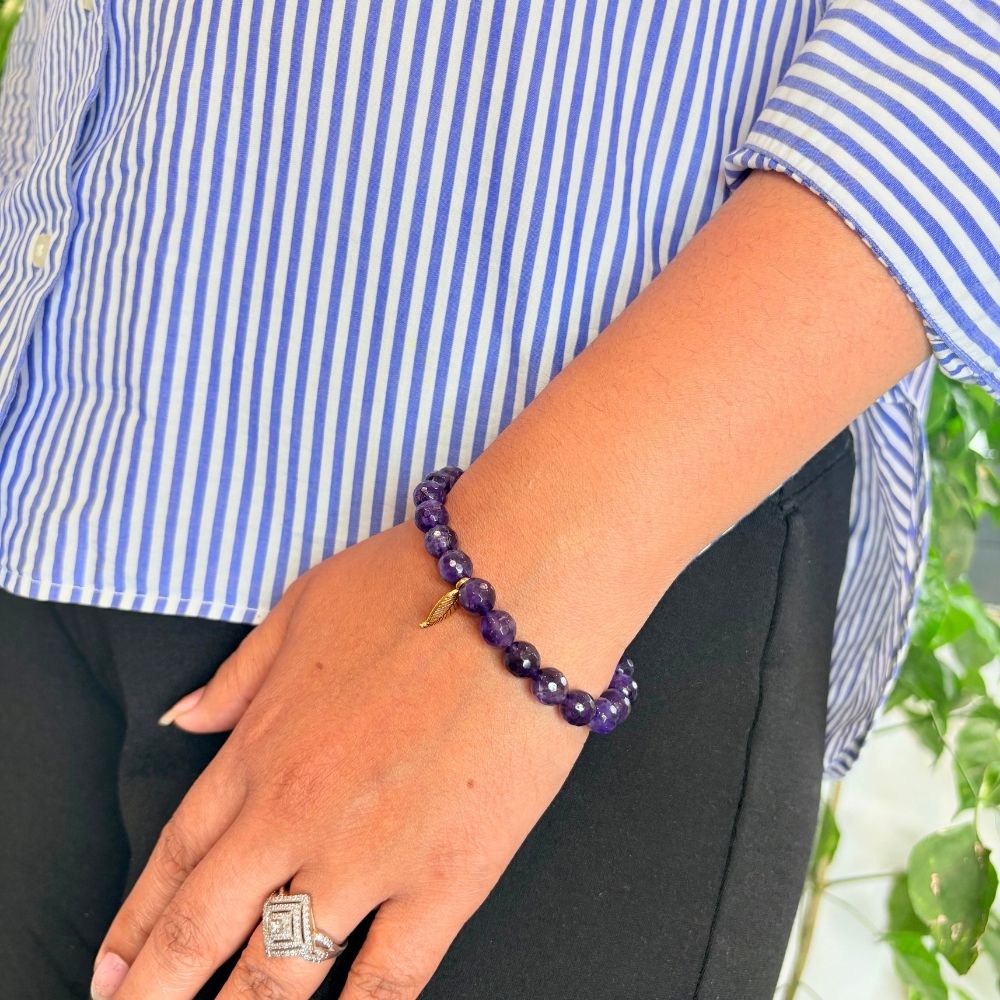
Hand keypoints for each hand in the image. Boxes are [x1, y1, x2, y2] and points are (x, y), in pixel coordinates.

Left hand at [91, 518, 594, 998]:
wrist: (517, 586)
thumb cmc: (414, 584)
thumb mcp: (302, 607)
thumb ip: (240, 674)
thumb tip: (186, 716)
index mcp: (259, 747)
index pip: (174, 860)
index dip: (135, 928)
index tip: (110, 973)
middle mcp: (295, 814)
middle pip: (200, 934)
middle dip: (155, 996)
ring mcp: (368, 854)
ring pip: (277, 978)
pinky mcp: (446, 877)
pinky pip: (387, 982)